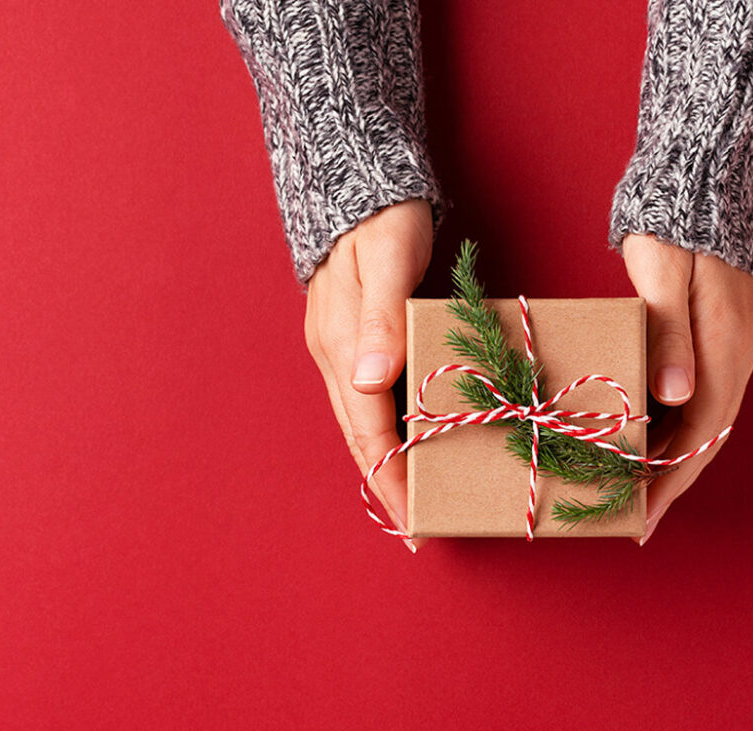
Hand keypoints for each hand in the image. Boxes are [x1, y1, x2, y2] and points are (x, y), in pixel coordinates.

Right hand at [304, 200, 432, 550]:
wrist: (364, 182)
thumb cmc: (384, 219)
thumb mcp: (388, 260)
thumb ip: (381, 318)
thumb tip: (371, 378)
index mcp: (341, 345)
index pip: (367, 429)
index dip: (389, 475)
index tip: (411, 517)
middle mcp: (336, 354)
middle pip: (360, 435)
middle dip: (386, 482)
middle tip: (416, 525)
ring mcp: (342, 347)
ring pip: (363, 420)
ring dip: (385, 460)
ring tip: (413, 495)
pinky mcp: (356, 337)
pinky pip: (370, 398)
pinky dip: (388, 428)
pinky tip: (407, 441)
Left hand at [621, 234, 752, 544]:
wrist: (701, 180)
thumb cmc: (672, 227)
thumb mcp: (664, 277)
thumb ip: (670, 335)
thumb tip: (676, 396)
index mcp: (728, 347)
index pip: (702, 431)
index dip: (672, 477)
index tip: (644, 514)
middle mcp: (738, 354)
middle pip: (707, 435)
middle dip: (671, 478)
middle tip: (634, 515)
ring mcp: (732, 345)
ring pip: (704, 419)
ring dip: (673, 455)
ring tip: (635, 487)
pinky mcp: (719, 336)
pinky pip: (700, 396)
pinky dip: (675, 425)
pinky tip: (646, 438)